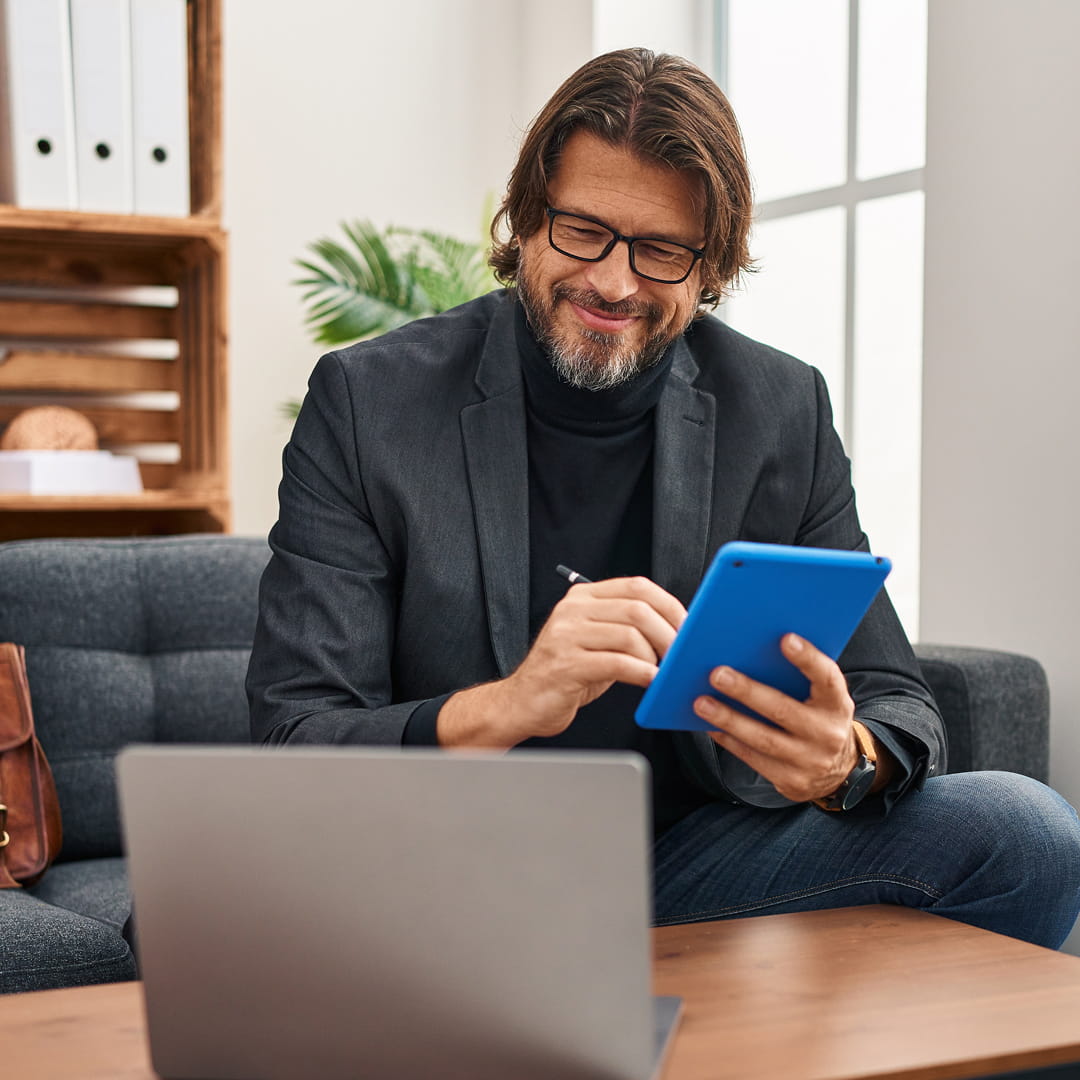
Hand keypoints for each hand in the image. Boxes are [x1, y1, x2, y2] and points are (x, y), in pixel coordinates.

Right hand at [438, 576, 686, 748]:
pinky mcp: (566, 665)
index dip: (669, 604)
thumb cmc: (566, 674)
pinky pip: (617, 664)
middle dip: (668, 632)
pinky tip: (650, 682)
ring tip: (659, 671)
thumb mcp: (596, 641)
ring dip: (654, 657)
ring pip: (630, 635)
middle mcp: (572, 610)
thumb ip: (625, 627)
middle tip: (681, 653)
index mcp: (582, 597)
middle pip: (637, 609)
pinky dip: (642, 673)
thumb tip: (675, 629)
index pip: (636, 586)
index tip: (687, 626)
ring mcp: (566, 636)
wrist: (523, 702)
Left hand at [693, 633, 861, 802]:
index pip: (827, 678)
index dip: (808, 659)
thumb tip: (752, 648)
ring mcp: (809, 760)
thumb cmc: (819, 717)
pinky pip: (752, 758)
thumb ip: (799, 676)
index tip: (786, 639)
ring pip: (763, 738)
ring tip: (701, 702)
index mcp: (837, 703)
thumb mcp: (822, 697)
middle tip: (717, 674)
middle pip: (783, 710)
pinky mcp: (791, 780)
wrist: (839, 769)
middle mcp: (827, 733)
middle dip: (747, 691)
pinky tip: (709, 725)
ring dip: (728, 719)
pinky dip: (728, 740)